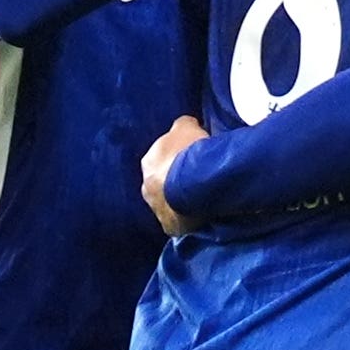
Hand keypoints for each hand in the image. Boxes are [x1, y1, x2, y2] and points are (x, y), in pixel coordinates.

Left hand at [140, 111, 207, 233]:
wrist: (195, 186)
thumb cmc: (189, 153)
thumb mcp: (187, 127)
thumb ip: (183, 125)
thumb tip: (187, 123)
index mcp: (149, 161)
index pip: (162, 158)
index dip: (178, 158)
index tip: (192, 159)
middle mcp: (146, 187)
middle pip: (162, 183)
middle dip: (176, 182)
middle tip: (197, 181)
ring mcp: (157, 209)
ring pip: (169, 204)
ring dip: (181, 202)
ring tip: (201, 200)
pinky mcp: (170, 227)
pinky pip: (180, 222)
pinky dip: (188, 219)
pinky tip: (202, 215)